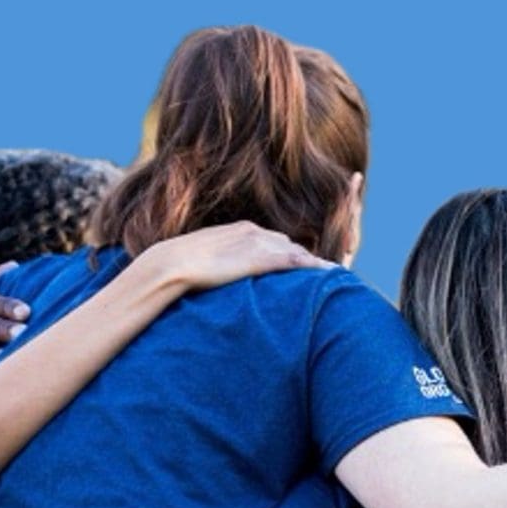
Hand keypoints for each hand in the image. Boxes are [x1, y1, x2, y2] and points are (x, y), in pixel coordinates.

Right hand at [138, 221, 332, 290]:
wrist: (172, 263)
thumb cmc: (180, 265)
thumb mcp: (207, 258)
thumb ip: (223, 261)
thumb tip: (225, 274)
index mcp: (243, 229)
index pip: (276, 241)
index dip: (291, 255)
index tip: (303, 266)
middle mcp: (256, 232)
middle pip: (291, 245)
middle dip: (308, 259)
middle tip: (326, 274)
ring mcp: (260, 244)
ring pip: (297, 253)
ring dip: (315, 265)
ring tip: (334, 278)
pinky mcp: (261, 258)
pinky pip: (296, 261)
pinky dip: (315, 267)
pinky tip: (331, 274)